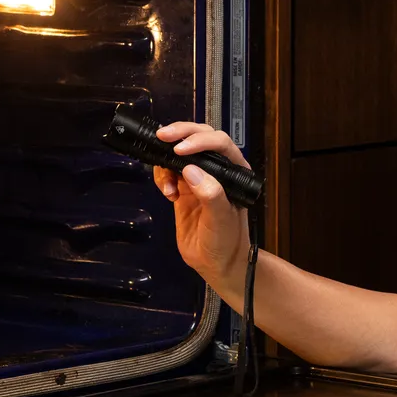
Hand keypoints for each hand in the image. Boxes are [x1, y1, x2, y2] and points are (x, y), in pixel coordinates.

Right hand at [152, 122, 249, 293]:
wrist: (214, 262)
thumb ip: (210, 193)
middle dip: (181, 134)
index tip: (181, 150)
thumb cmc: (226, 241)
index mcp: (234, 171)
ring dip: (168, 161)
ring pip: (179, 153)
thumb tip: (191, 170)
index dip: (200, 141)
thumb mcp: (221, 219)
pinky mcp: (183, 189)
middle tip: (163, 137)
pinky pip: (168, 171)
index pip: (219, 143)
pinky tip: (168, 193)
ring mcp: (198, 178)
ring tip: (168, 185)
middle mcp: (217, 170)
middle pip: (199, 137)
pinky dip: (162, 177)